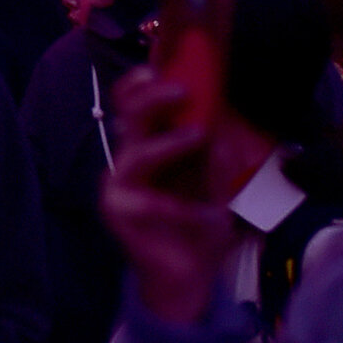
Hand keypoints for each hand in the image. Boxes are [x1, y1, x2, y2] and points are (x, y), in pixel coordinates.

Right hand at [101, 67, 236, 328]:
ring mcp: (119, 187)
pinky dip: (181, 207)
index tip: (163, 63)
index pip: (132, 103)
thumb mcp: (214, 185)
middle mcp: (128, 161)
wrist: (187, 278)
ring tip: (197, 134)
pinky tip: (206, 214)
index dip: (142, 82)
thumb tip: (222, 122)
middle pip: (128, 116)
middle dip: (152, 98)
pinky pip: (150, 202)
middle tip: (181, 89)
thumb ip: (214, 156)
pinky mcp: (120, 214)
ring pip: (136, 154)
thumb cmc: (198, 225)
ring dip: (167, 143)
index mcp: (146, 147)